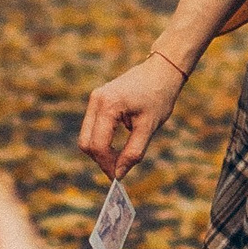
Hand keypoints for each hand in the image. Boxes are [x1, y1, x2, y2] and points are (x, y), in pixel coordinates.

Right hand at [79, 53, 185, 180]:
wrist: (161, 70)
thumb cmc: (159, 96)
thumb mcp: (149, 127)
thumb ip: (133, 152)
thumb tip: (119, 174)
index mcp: (108, 106)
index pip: (98, 144)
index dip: (106, 164)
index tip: (118, 177)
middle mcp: (96, 100)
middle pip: (86, 142)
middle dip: (100, 159)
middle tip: (118, 171)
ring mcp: (95, 99)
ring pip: (87, 136)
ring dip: (101, 150)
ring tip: (120, 159)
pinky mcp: (97, 100)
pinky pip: (92, 127)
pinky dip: (102, 140)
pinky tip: (118, 146)